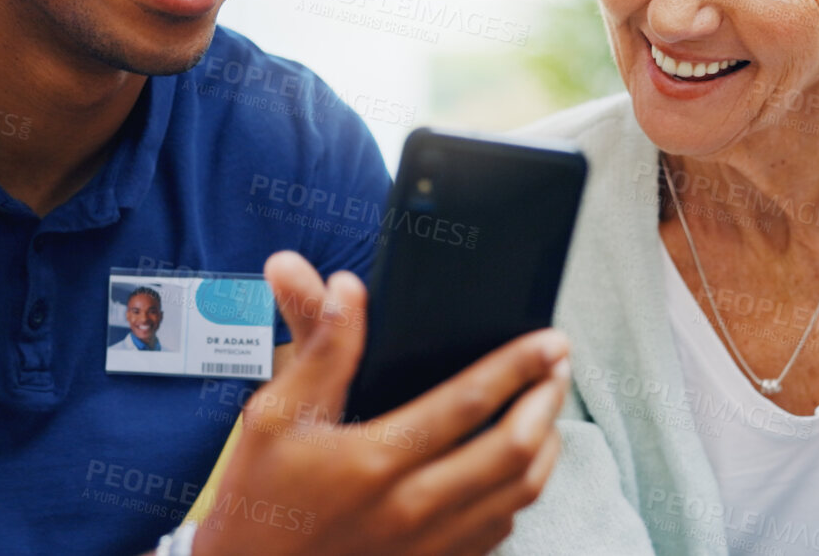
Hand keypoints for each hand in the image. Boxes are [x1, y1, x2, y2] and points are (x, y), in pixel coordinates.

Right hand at [191, 251, 570, 555]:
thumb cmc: (259, 499)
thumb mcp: (275, 416)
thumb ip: (321, 349)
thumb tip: (346, 287)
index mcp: (374, 460)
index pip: (467, 402)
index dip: (518, 366)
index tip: (550, 341)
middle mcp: (411, 508)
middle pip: (512, 451)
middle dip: (547, 401)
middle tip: (559, 368)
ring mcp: (427, 546)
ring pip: (519, 494)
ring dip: (546, 447)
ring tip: (548, 409)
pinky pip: (500, 530)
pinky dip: (521, 492)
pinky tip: (518, 467)